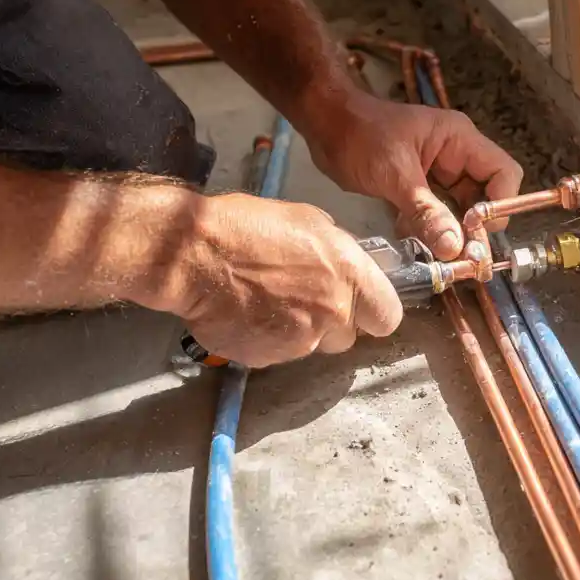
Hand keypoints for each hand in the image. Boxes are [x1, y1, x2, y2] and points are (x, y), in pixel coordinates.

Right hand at [125, 188, 401, 367]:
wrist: (191, 254)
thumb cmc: (246, 226)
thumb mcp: (307, 220)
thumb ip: (337, 252)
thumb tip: (345, 269)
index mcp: (349, 273)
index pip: (388, 316)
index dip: (373, 313)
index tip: (361, 308)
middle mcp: (331, 312)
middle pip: (348, 337)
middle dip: (330, 323)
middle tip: (301, 298)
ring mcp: (299, 341)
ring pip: (310, 345)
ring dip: (296, 330)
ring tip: (264, 300)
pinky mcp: (267, 359)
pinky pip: (276, 354)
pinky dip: (265, 339)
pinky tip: (245, 313)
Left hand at [303, 92, 523, 259]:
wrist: (323, 124)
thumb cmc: (359, 135)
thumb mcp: (395, 174)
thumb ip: (426, 211)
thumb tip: (455, 248)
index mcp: (459, 140)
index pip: (503, 173)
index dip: (500, 204)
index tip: (476, 231)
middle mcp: (455, 156)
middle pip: (485, 196)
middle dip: (475, 227)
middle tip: (462, 258)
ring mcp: (437, 172)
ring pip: (459, 210)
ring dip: (450, 232)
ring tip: (438, 255)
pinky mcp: (418, 187)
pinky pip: (435, 214)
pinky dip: (428, 229)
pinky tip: (414, 240)